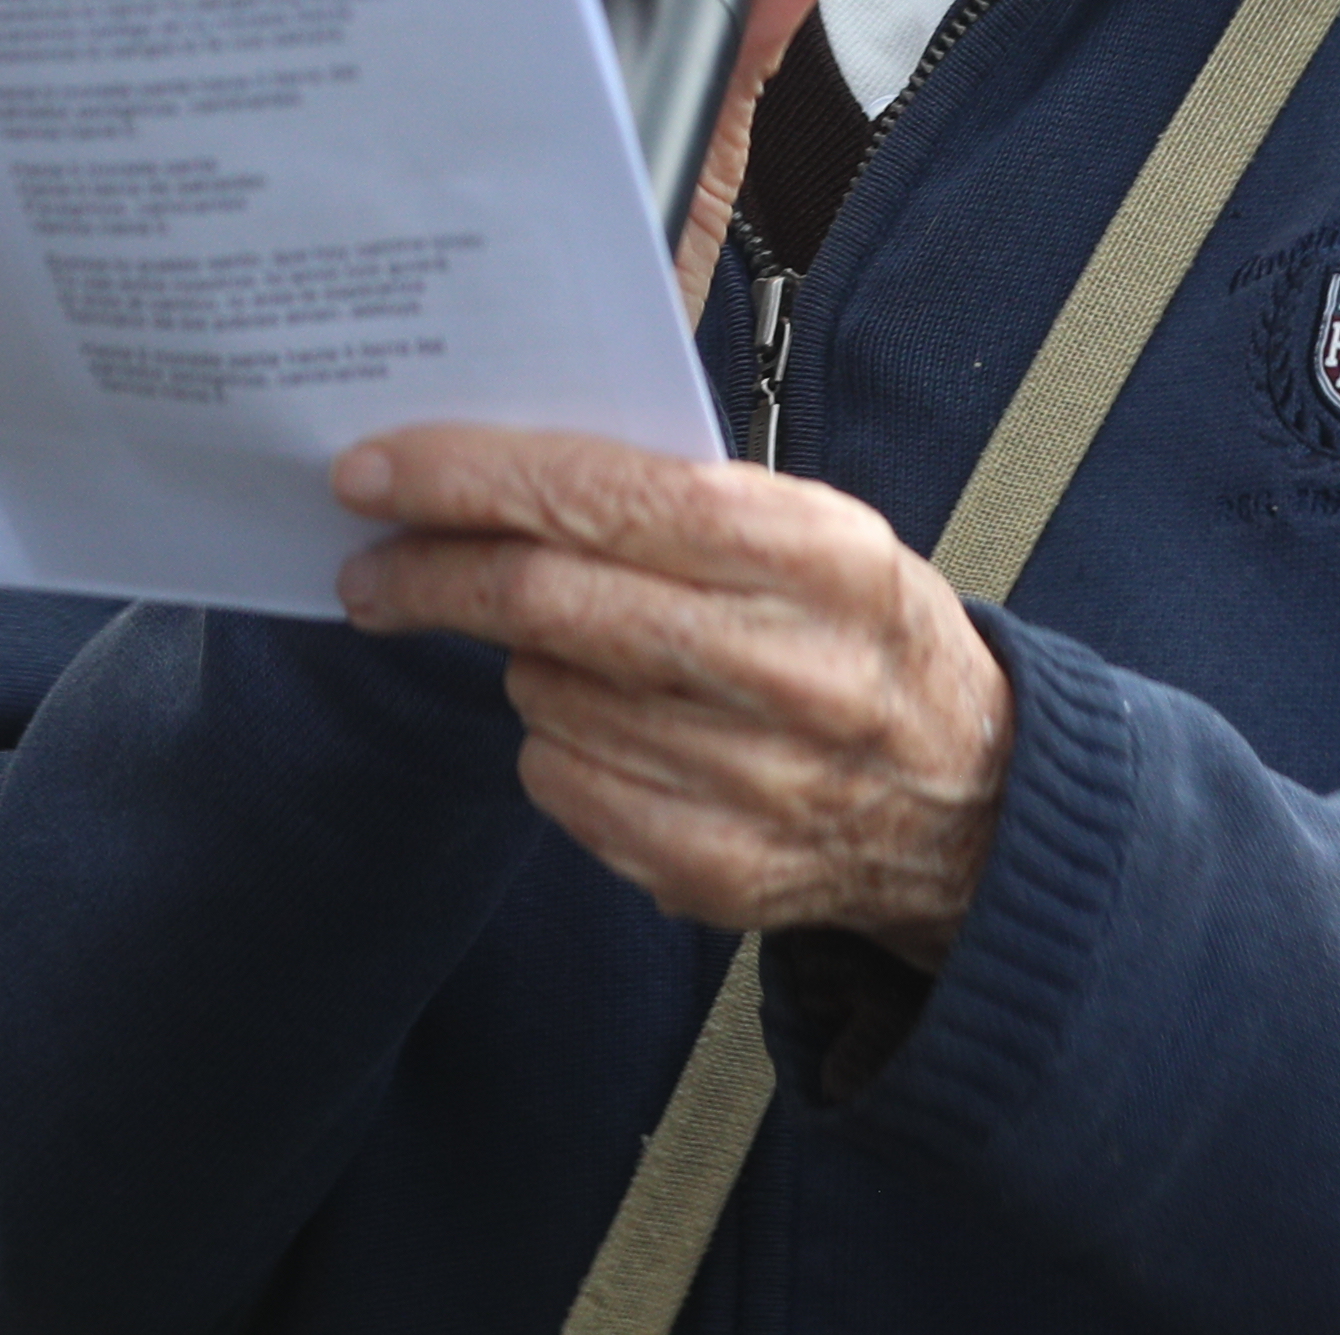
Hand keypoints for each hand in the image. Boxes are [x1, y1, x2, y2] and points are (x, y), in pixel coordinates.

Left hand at [332, 424, 1010, 969]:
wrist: (970, 805)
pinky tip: (607, 727)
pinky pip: (561, 785)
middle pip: (551, 602)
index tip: (374, 469)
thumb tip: (496, 469)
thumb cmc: (859, 635)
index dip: (474, 478)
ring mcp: (752, 783)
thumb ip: (675, 496)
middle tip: (369, 564)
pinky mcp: (714, 871)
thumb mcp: (817, 532)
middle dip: (432, 573)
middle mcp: (791, 669)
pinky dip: (554, 744)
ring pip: (545, 694)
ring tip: (561, 649)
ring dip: (519, 661)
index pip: (610, 496)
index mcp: (819, 556)